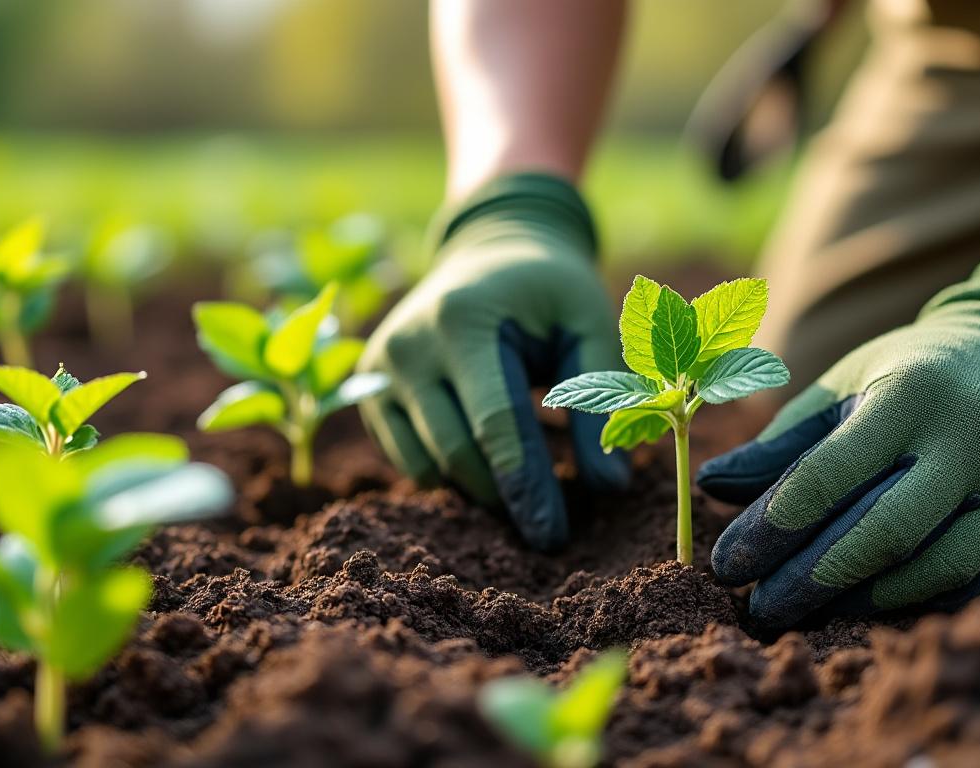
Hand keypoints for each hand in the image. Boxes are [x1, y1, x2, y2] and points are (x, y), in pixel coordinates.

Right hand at [359, 173, 627, 549]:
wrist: (489, 250)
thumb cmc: (548, 290)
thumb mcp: (587, 324)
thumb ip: (600, 400)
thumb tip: (611, 488)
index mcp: (462, 320)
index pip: (495, 423)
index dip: (526, 486)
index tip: (552, 536)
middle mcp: (407, 345)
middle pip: (457, 453)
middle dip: (505, 498)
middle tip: (548, 527)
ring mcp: (379, 369)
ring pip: (426, 465)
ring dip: (477, 487)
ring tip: (520, 477)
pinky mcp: (368, 389)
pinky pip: (406, 460)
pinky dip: (447, 472)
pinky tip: (483, 455)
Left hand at [698, 237, 979, 629]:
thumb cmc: (910, 379)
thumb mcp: (844, 388)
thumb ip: (781, 442)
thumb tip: (709, 486)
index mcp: (913, 391)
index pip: (829, 475)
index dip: (771, 528)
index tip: (726, 566)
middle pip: (884, 533)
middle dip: (810, 581)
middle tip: (758, 612)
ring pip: (938, 569)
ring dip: (864, 602)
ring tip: (809, 613)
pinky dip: (926, 603)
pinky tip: (875, 608)